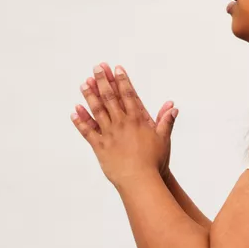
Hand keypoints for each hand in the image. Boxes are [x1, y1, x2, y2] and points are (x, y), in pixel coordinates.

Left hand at [72, 62, 177, 187]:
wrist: (140, 180)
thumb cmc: (155, 162)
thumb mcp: (164, 140)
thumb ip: (166, 121)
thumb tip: (173, 107)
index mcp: (137, 120)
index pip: (128, 95)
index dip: (122, 81)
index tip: (116, 68)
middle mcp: (122, 124)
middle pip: (110, 98)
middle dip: (103, 81)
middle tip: (97, 68)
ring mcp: (109, 134)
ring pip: (97, 110)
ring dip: (90, 96)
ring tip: (84, 83)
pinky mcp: (100, 146)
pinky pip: (88, 131)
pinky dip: (81, 120)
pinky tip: (75, 110)